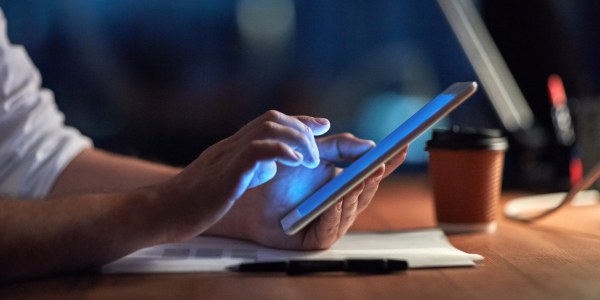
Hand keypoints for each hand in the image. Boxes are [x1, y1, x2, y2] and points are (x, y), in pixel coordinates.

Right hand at [154, 110, 329, 242]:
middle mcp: (232, 145)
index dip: (299, 120)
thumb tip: (270, 165)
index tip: (320, 125)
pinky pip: (257, 151)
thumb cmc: (192, 202)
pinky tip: (296, 163)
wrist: (162, 212)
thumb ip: (248, 168)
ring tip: (309, 160)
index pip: (270, 122)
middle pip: (273, 119)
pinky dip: (282, 152)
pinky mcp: (226, 173)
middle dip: (302, 129)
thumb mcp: (226, 179)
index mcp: (233, 147)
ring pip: (269, 128)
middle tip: (318, 149)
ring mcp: (228, 156)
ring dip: (297, 140)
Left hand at [203, 133, 407, 249]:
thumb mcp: (313, 153)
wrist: (248, 194)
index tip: (401, 147)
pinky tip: (337, 198)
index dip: (387, 162)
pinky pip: (331, 227)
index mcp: (343, 184)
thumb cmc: (278, 175)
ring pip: (351, 209)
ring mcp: (330, 222)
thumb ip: (339, 146)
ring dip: (356, 192)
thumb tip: (369, 144)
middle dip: (373, 177)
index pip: (371, 173)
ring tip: (361, 176)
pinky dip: (335, 212)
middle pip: (365, 192)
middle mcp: (341, 204)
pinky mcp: (316, 239)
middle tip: (379, 162)